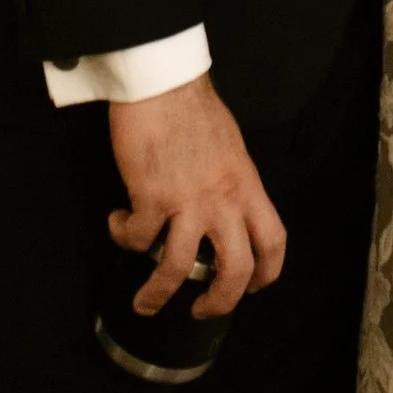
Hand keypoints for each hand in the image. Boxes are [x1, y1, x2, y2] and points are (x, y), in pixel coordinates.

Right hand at [107, 78, 287, 320]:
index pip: (273, 240)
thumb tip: (221, 204)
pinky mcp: (151, 196)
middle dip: (220, 301)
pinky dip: (125, 237)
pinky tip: (119, 223)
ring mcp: (187, 201)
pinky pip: (137, 238)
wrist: (162, 82)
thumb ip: (230, 181)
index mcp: (246, 185)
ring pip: (178, 268)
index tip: (252, 288)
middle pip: (236, 269)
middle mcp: (223, 199)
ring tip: (145, 303)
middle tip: (202, 310)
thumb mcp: (230, 147)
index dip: (266, 273)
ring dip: (157, 294)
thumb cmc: (193, 107)